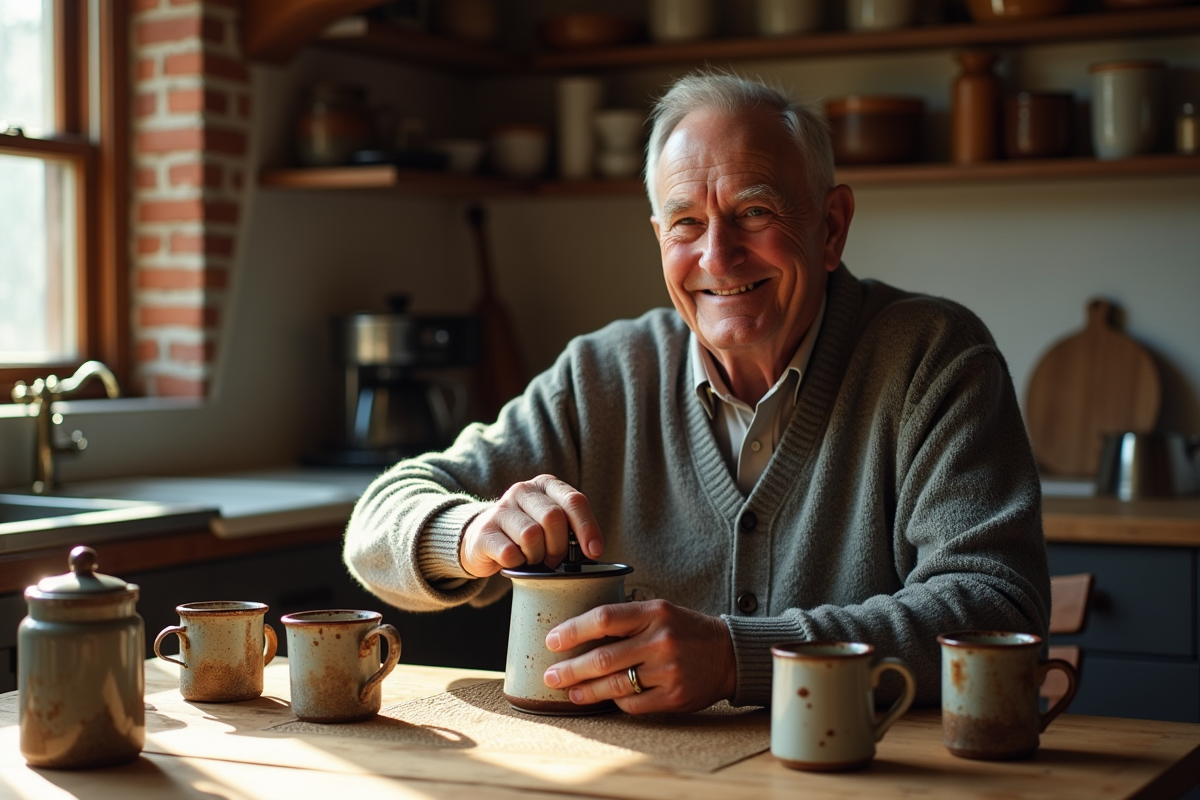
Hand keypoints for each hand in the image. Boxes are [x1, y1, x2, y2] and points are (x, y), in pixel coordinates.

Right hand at [459, 474, 602, 577]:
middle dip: (559, 546)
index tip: (594, 551)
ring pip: (531, 535)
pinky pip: (510, 553)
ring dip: (536, 556)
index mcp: (546, 486)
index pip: (574, 501)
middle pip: (553, 518)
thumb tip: (593, 550)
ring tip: (531, 557)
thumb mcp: (551, 524)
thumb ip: (571, 528)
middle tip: (553, 559)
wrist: (483, 540)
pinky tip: (514, 560)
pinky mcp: (484, 531)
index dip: (587, 528)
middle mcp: (523, 491)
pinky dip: (517, 564)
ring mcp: (501, 509)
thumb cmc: (526, 534)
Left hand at [541, 599, 736, 713]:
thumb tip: (577, 633)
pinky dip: (614, 702)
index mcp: (654, 612)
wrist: (728, 654)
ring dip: (585, 691)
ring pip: (614, 685)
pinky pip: (632, 703)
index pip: (604, 618)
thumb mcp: (659, 612)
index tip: (552, 641)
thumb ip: (626, 619)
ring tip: (570, 693)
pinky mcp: (674, 696)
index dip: (573, 631)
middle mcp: (661, 640)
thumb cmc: (684, 630)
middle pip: (602, 658)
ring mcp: (668, 670)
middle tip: (550, 676)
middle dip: (570, 669)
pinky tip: (603, 700)